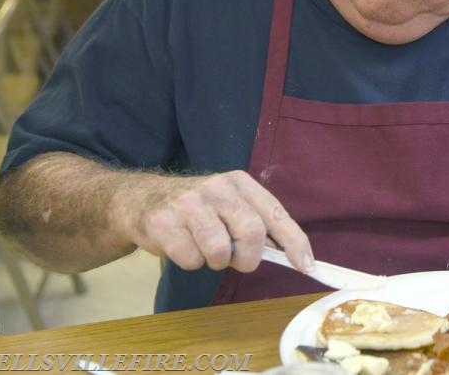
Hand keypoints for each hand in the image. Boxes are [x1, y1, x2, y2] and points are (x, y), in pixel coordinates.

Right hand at [114, 170, 311, 273]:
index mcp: (240, 182)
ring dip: (215, 262)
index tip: (306, 265)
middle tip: (236, 260)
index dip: (294, 241)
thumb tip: (293, 254)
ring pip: (220, 251)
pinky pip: (191, 260)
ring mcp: (189, 203)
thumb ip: (257, 223)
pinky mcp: (164, 222)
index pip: (275, 213)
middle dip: (248, 258)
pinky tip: (181, 246)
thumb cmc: (197, 208)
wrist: (142, 200)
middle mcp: (218, 187)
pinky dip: (190, 263)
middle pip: (252, 232)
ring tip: (204, 249)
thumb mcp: (229, 205)